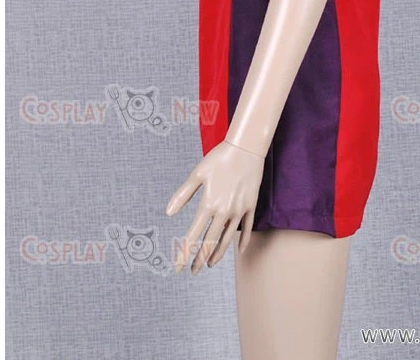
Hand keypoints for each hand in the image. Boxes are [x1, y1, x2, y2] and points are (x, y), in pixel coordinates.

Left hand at [165, 139, 264, 272]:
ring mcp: (239, 210)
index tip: (178, 267)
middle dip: (200, 259)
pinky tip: (238, 250)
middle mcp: (224, 211)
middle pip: (210, 242)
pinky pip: (246, 228)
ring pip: (228, 238)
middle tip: (192, 271)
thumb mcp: (197, 174)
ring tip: (210, 264)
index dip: (184, 253)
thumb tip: (168, 212)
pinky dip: (243, 240)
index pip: (193, 235)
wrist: (246, 148)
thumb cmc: (219, 158)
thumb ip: (183, 194)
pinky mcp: (251, 205)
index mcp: (208, 204)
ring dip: (218, 253)